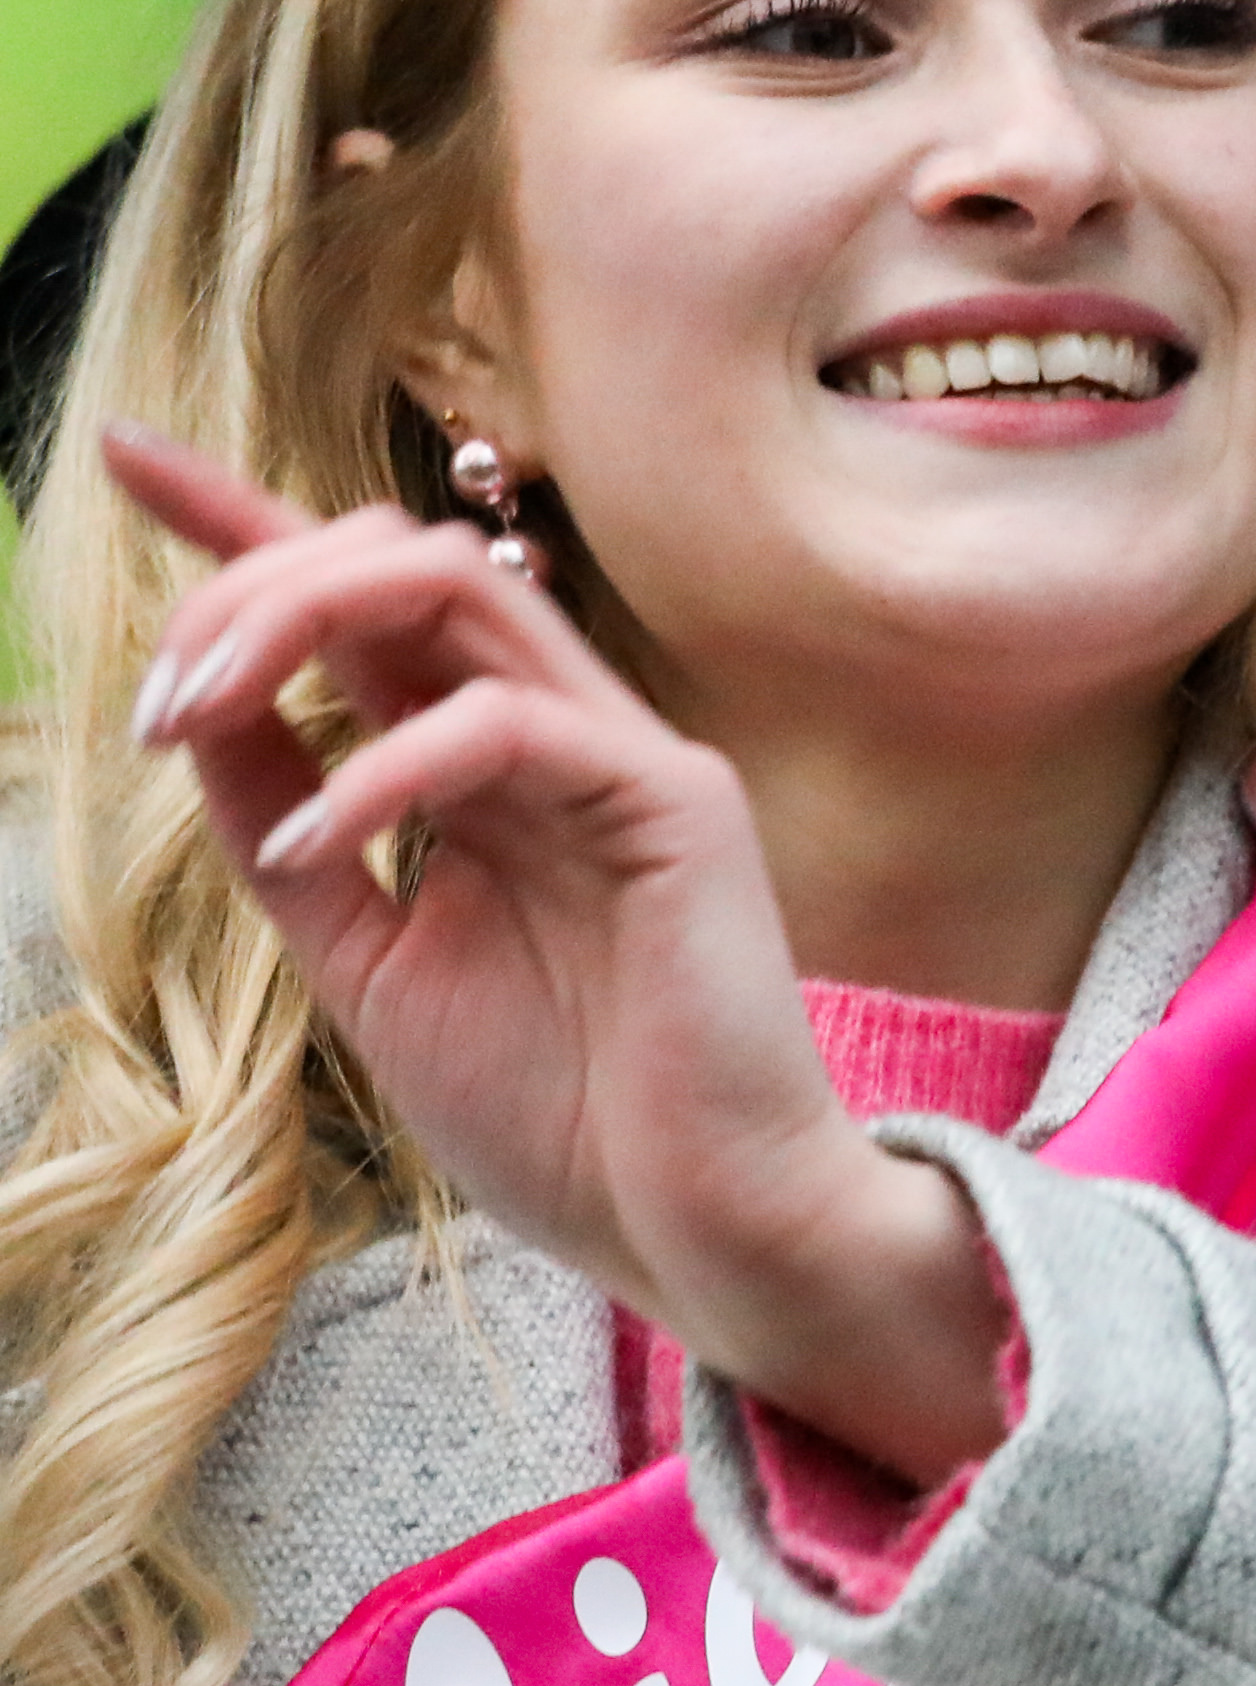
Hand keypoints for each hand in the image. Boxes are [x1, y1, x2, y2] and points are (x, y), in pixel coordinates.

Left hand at [107, 424, 1007, 1477]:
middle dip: (248, 580)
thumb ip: (296, 842)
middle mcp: (557, 733)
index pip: (361, 608)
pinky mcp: (675, 802)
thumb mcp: (370, 965)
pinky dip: (383, 762)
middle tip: (150, 690)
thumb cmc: (564, 1114)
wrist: (699, 1226)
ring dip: (294, 619)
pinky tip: (317, 836)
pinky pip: (505, 721)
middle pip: (398, 558)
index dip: (242, 523)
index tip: (126, 459)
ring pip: (456, 583)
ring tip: (194, 713)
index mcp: (486, 771)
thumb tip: (197, 717)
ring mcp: (624, 756)